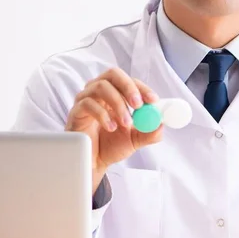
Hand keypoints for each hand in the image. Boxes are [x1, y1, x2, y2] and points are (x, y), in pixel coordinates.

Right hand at [65, 67, 162, 193]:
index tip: (153, 100)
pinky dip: (102, 114)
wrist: (93, 162)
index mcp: (117, 93)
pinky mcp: (76, 110)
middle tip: (138, 105)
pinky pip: (87, 104)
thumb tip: (162, 123)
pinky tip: (111, 128)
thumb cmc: (112, 145)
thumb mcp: (136, 139)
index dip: (142, 88)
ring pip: (101, 86)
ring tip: (125, 123)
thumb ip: (150, 132)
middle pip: (113, 74)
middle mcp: (100, 91)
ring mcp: (86, 98)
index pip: (130, 81)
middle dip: (129, 87)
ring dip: (118, 104)